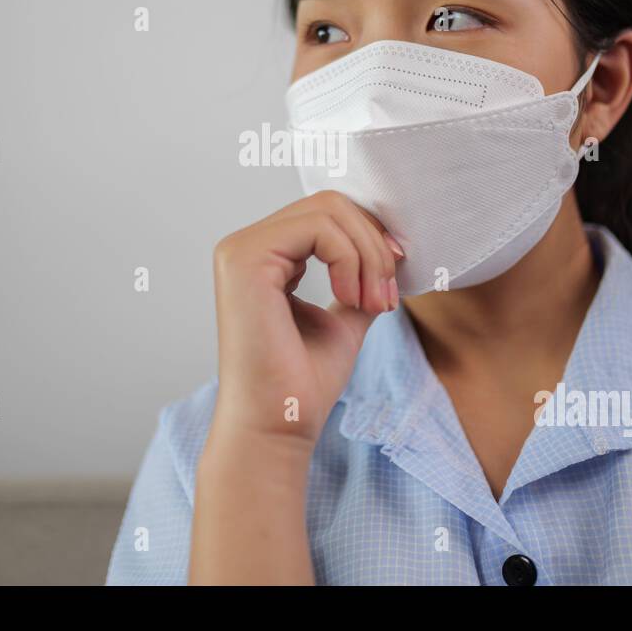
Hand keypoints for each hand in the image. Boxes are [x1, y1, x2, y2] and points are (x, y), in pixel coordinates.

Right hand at [209, 190, 403, 451]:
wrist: (280, 425)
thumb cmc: (304, 384)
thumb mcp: (343, 320)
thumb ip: (358, 283)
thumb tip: (390, 255)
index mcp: (262, 258)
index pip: (326, 216)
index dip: (370, 238)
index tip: (392, 286)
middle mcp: (244, 247)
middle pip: (330, 205)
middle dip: (374, 245)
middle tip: (387, 297)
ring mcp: (239, 250)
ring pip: (328, 211)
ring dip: (368, 256)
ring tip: (374, 304)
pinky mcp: (245, 260)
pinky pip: (318, 228)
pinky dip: (351, 259)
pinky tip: (353, 300)